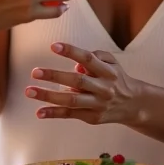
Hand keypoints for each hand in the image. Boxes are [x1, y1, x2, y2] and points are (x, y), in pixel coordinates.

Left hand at [25, 43, 143, 124]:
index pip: (87, 59)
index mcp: (107, 71)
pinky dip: (54, 113)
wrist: (134, 104)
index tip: (53, 46)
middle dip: (55, 76)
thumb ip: (96, 56)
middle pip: (77, 81)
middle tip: (35, 72)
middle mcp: (103, 88)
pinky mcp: (92, 118)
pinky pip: (70, 115)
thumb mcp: (112, 62)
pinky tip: (39, 112)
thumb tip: (76, 64)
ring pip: (71, 101)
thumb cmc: (116, 78)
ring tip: (29, 91)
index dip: (71, 51)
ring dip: (48, 96)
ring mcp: (97, 105)